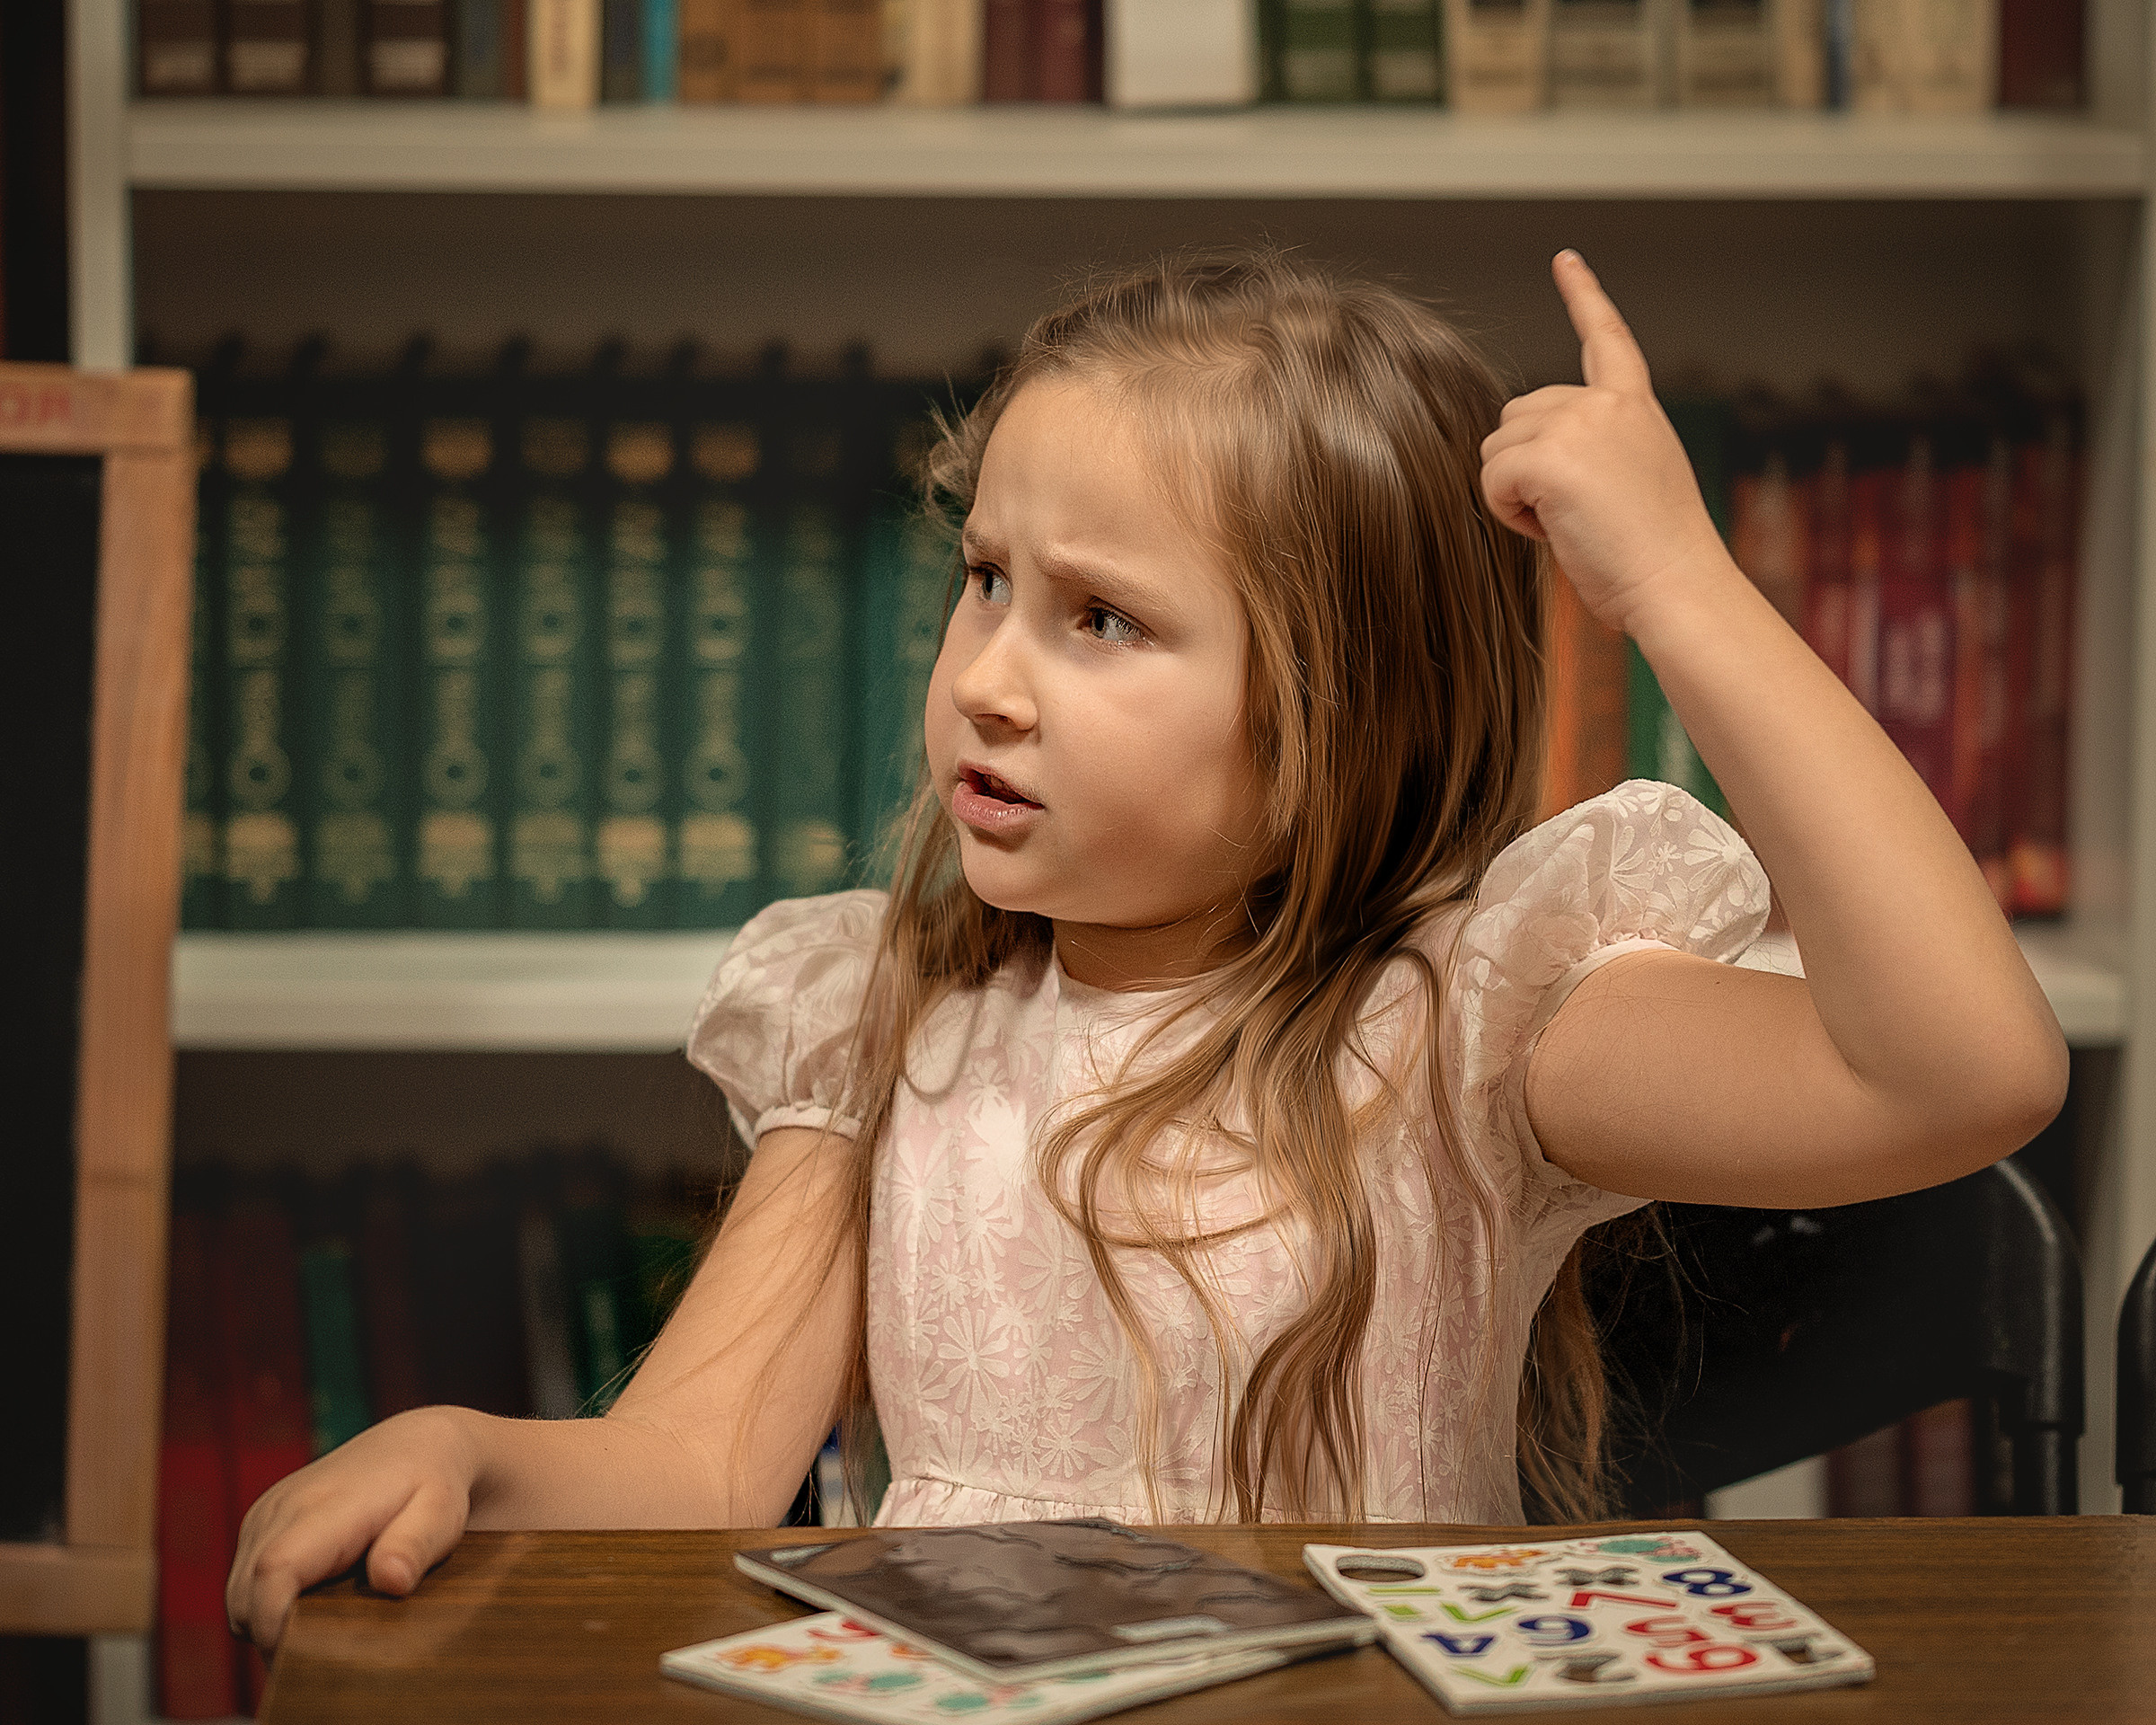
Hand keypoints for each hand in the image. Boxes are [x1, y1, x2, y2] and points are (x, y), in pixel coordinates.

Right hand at [225, 1405, 479, 1652]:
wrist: (417, 1444)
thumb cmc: (434, 1484)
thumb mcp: (441, 1513)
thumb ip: (415, 1546)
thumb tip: (390, 1580)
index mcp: (324, 1504)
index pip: (273, 1571)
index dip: (277, 1624)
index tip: (304, 1659)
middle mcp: (282, 1506)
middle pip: (245, 1596)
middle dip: (273, 1637)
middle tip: (324, 1659)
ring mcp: (266, 1514)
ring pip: (239, 1596)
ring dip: (268, 1622)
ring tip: (322, 1631)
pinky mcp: (261, 1523)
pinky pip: (245, 1583)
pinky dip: (267, 1605)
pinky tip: (313, 1605)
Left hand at [1479, 250, 1731, 635]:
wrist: (1676, 583)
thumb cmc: (1656, 554)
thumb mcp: (1635, 479)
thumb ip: (1594, 447)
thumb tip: (1534, 454)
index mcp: (1634, 405)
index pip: (1605, 338)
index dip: (1583, 296)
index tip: (1565, 260)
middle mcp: (1606, 403)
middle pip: (1516, 416)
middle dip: (1526, 467)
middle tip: (1576, 511)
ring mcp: (1579, 423)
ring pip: (1496, 449)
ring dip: (1516, 492)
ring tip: (1571, 521)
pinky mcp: (1550, 456)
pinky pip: (1491, 480)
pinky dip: (1509, 514)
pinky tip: (1555, 529)